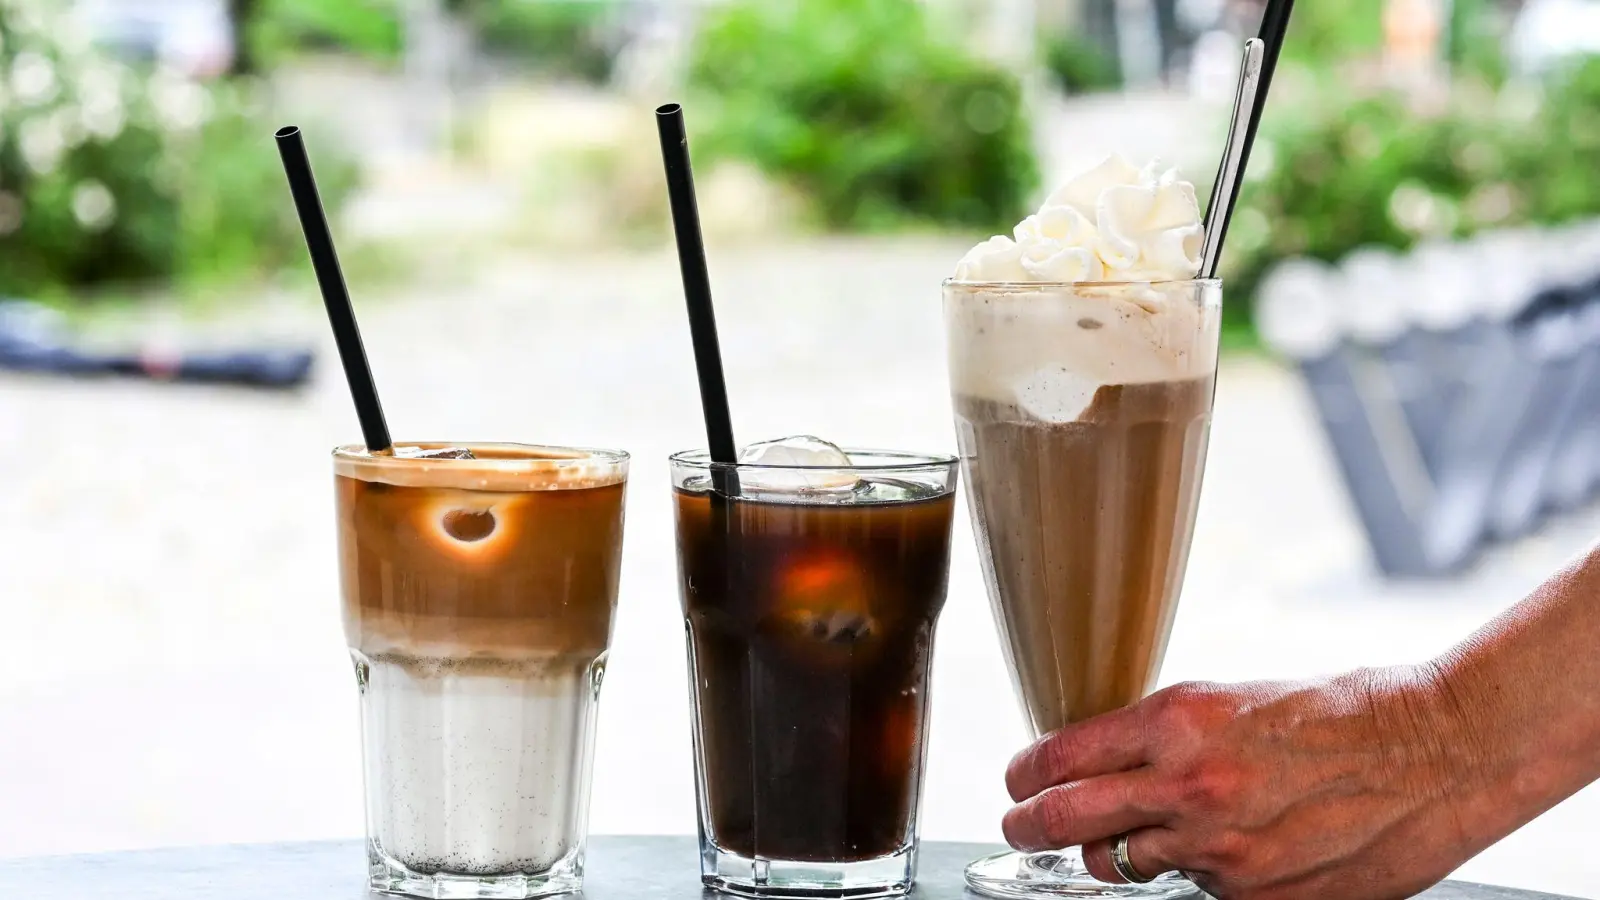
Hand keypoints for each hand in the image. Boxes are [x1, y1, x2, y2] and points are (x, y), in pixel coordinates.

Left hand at [1000, 666, 1499, 899]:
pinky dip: (1197, 872)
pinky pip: (1195, 891)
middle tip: (1017, 824)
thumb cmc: (1340, 713)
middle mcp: (1188, 787)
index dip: (1024, 773)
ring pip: (1122, 866)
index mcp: (1177, 722)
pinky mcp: (1254, 898)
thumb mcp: (1231, 699)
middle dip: (1028, 825)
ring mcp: (1219, 852)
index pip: (1060, 757)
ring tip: (1136, 834)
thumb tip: (1105, 763)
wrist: (1435, 753)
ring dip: (1115, 852)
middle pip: (1064, 822)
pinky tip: (1231, 844)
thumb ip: (1164, 736)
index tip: (1016, 778)